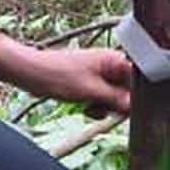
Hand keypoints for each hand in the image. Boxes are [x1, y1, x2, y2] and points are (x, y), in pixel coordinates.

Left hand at [0, 35, 131, 113]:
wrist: (30, 73)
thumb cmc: (56, 74)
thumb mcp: (90, 91)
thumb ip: (115, 99)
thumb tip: (134, 108)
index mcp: (114, 59)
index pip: (139, 78)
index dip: (137, 95)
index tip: (131, 109)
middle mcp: (110, 65)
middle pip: (129, 90)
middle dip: (119, 104)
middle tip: (106, 110)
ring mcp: (100, 75)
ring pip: (116, 97)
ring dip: (106, 107)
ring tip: (91, 108)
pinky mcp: (91, 84)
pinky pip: (103, 100)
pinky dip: (97, 106)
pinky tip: (86, 108)